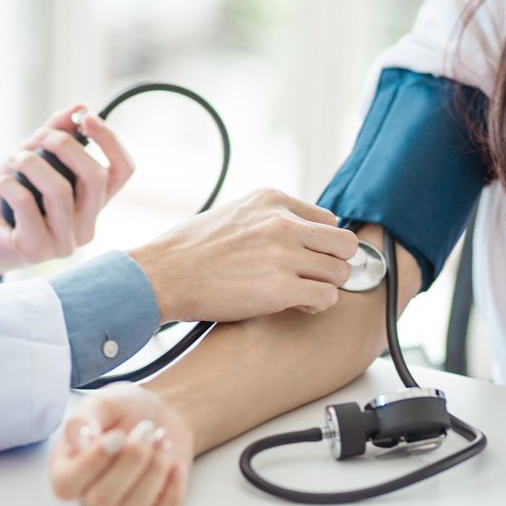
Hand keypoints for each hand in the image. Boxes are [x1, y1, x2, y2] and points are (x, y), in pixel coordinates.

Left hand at [0, 105, 134, 282]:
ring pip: (61, 191)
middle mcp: (85, 226)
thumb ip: (54, 134)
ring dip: (31, 163)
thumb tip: (80, 107)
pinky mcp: (37, 251)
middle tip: (40, 137)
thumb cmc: (4, 197)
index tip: (85, 118)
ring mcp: (65, 243)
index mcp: (92, 204)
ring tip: (12, 159)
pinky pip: (27, 205)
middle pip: (97, 178)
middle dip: (66, 145)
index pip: (122, 171)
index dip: (110, 140)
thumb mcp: (30, 158)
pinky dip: (9, 184)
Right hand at [49, 385, 194, 505]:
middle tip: (146, 428)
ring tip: (162, 439)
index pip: (66, 485)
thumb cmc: (124, 409)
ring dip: (153, 471)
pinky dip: (172, 491)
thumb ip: (83, 420)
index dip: (92, 463)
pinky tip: (175, 463)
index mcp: (67, 467)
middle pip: (102, 499)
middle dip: (131, 459)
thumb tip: (81, 441)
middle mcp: (89, 493)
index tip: (117, 435)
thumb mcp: (101, 403)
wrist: (160, 413)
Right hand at [128, 188, 358, 322]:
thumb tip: (295, 233)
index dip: (321, 244)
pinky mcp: (281, 288)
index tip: (307, 258)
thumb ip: (266, 218)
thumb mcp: (232, 213)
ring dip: (325, 287)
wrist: (162, 274)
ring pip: (340, 272)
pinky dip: (317, 305)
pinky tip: (296, 306)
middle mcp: (283, 222)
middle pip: (344, 244)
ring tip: (301, 294)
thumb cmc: (188, 251)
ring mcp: (284, 254)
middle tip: (312, 278)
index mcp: (272, 200)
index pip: (328, 219)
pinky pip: (327, 297)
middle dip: (333, 264)